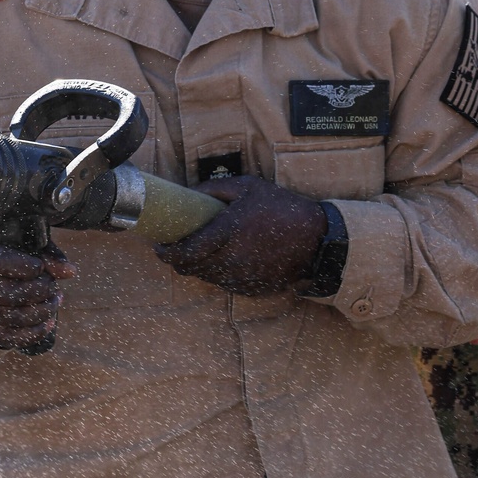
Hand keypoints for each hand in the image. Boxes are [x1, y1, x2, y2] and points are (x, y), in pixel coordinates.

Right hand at [0, 236, 75, 350]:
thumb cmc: (6, 255)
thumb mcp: (22, 246)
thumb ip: (46, 255)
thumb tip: (70, 272)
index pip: (4, 264)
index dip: (31, 267)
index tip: (43, 268)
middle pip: (12, 294)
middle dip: (41, 291)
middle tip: (54, 286)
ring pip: (15, 317)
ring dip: (43, 311)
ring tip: (55, 300)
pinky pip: (11, 338)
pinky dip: (36, 332)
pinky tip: (49, 321)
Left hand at [155, 176, 325, 295]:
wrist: (318, 242)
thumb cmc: (283, 210)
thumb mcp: (250, 187)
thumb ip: (215, 189)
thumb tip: (190, 193)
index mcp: (225, 234)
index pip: (183, 252)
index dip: (165, 252)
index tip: (158, 245)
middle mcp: (229, 260)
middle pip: (188, 269)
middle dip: (176, 260)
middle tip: (173, 247)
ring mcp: (239, 278)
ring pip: (204, 277)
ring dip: (196, 266)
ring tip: (199, 250)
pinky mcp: (250, 289)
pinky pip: (223, 284)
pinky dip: (217, 273)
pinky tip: (224, 258)